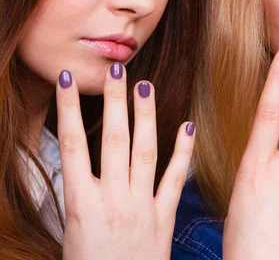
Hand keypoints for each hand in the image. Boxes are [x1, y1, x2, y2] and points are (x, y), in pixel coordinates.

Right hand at [56, 63, 194, 259]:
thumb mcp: (71, 232)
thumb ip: (79, 195)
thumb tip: (78, 165)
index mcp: (81, 203)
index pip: (72, 145)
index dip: (69, 109)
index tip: (69, 80)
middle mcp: (112, 198)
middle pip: (112, 139)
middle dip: (114, 101)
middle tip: (116, 70)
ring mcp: (141, 204)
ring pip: (144, 151)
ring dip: (145, 115)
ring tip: (145, 85)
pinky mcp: (164, 215)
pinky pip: (175, 177)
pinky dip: (183, 150)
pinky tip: (188, 124)